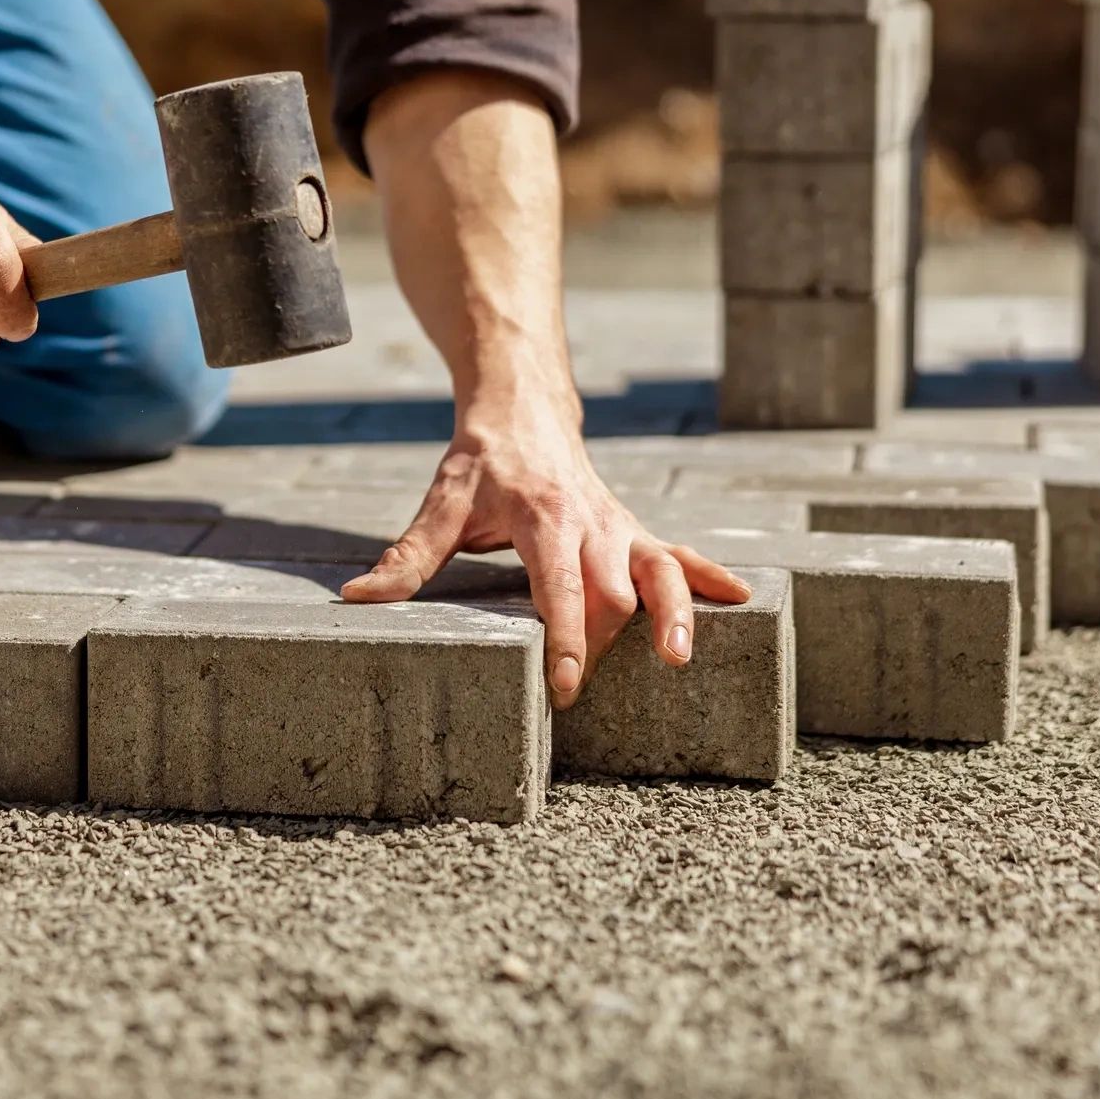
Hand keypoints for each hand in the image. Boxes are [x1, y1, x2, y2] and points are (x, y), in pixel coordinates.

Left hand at [340, 398, 752, 710]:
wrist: (525, 406)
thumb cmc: (482, 461)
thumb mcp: (442, 502)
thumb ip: (408, 556)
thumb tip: (359, 599)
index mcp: (544, 518)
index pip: (561, 587)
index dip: (567, 639)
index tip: (564, 687)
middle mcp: (591, 522)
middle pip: (614, 591)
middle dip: (608, 643)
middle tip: (588, 692)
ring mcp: (619, 525)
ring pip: (660, 571)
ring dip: (676, 615)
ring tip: (679, 659)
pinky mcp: (634, 529)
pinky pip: (677, 554)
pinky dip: (708, 576)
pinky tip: (740, 599)